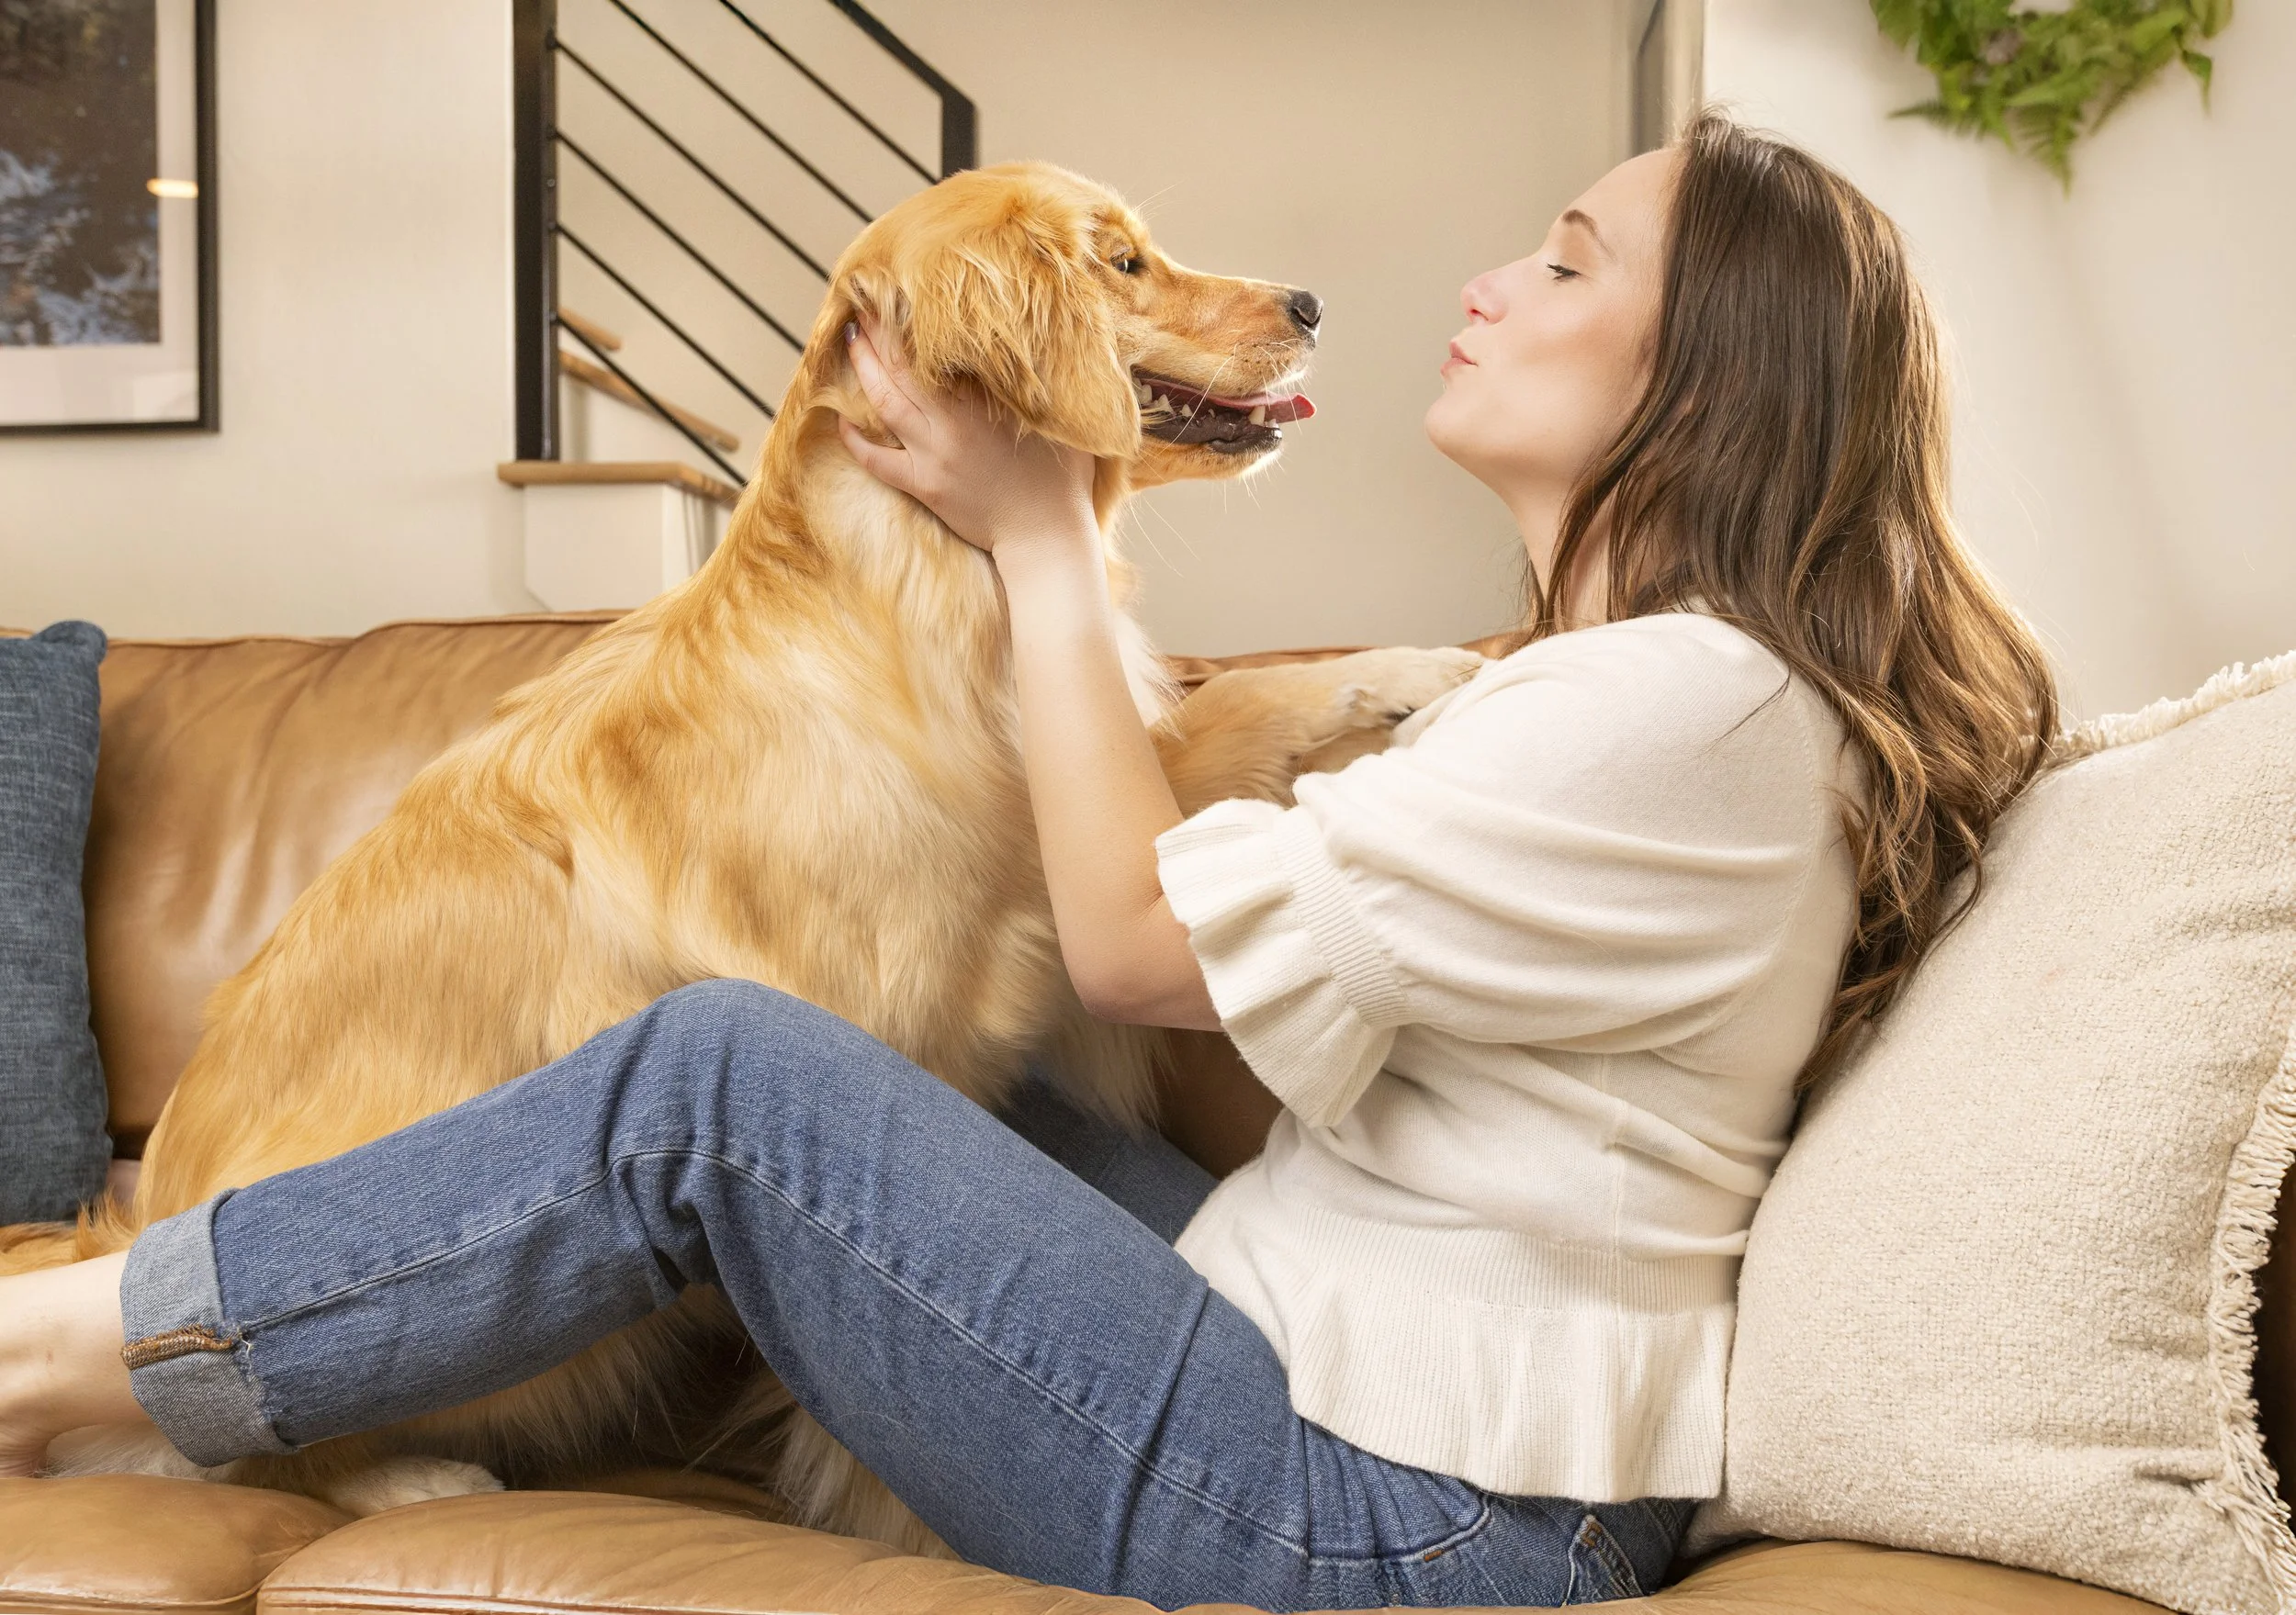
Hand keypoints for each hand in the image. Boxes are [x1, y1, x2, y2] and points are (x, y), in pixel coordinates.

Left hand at [836, 316, 1099, 562]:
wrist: (1047, 534)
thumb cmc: (1063, 478)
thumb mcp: (1062, 420)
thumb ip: (1048, 385)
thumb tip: (1051, 347)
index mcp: (987, 399)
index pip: (943, 348)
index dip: (918, 319)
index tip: (903, 294)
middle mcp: (955, 420)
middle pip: (906, 367)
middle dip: (881, 333)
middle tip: (864, 303)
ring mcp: (935, 453)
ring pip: (887, 402)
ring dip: (865, 369)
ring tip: (851, 340)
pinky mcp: (926, 485)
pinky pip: (879, 461)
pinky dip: (856, 441)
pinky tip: (841, 420)